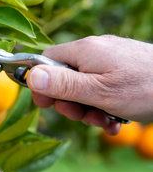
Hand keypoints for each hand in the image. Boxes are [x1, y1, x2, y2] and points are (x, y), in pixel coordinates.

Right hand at [26, 35, 152, 134]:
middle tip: (83, 116)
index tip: (47, 104)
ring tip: (105, 121)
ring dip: (89, 107)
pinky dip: (103, 104)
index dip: (42, 83)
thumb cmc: (144, 87)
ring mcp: (110, 59)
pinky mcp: (123, 68)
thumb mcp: (98, 92)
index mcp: (84, 50)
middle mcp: (95, 50)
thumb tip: (30, 77)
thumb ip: (62, 84)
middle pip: (65, 75)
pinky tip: (115, 120)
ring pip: (84, 84)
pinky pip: (102, 86)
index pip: (46, 59)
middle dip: (70, 101)